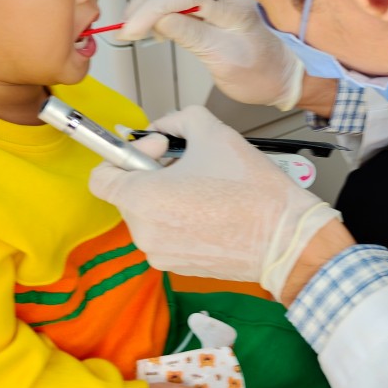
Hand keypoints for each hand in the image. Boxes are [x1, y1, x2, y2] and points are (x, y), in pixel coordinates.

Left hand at [89, 105, 340, 298]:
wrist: (286, 237)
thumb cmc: (251, 189)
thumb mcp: (211, 131)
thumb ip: (176, 119)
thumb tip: (163, 126)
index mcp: (143, 199)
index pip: (101, 177)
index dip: (124, 155)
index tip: (156, 148)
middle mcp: (144, 232)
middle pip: (128, 194)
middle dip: (151, 172)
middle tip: (186, 161)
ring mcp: (160, 254)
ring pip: (148, 215)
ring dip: (166, 196)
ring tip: (203, 185)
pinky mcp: (178, 267)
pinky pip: (166, 234)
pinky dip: (179, 219)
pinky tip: (210, 209)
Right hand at [118, 0, 303, 110]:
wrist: (281, 74)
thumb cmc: (259, 73)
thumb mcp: (223, 63)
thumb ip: (192, 37)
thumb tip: (159, 20)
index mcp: (234, 7)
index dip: (151, 9)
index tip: (130, 29)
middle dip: (144, 0)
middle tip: (125, 26)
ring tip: (135, 24)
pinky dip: (160, 0)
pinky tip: (154, 20)